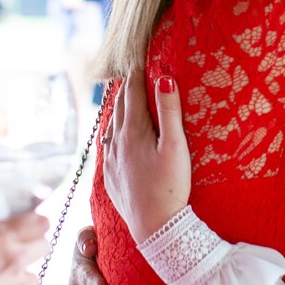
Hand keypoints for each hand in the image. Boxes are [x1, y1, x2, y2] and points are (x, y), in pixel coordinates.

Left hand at [102, 66, 191, 241]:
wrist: (155, 227)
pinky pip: (108, 145)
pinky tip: (116, 134)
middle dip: (126, 88)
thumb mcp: (176, 146)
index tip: (139, 57)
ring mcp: (111, 161)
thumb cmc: (170, 186)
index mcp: (133, 131)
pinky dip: (113, 131)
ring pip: (110, 125)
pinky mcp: (110, 177)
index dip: (136, 73)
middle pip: (119, 107)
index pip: (132, 93)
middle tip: (131, 72)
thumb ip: (170, 111)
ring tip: (123, 97)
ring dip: (118, 109)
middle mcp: (116, 142)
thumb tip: (164, 78)